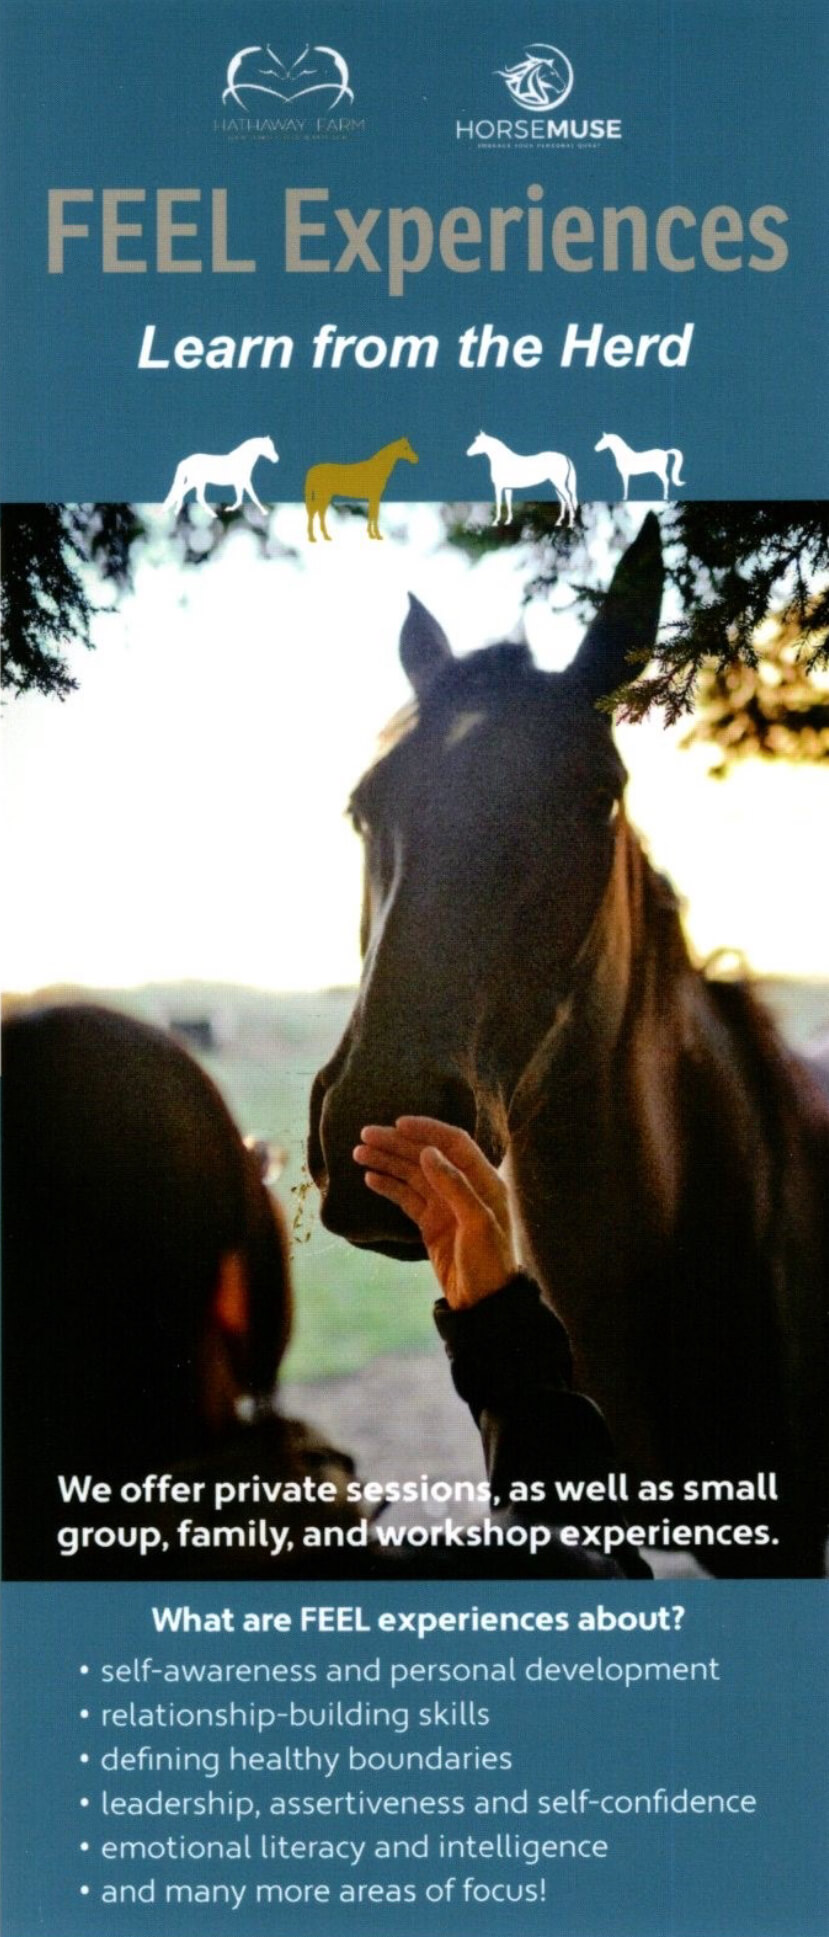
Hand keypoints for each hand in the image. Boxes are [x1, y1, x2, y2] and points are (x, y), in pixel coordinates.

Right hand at [353, 1117, 516, 1310]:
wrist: (483, 1302)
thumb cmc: (489, 1262)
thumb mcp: (478, 1222)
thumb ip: (454, 1185)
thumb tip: (428, 1152)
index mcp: (483, 1180)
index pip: (453, 1143)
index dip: (427, 1130)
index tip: (398, 1123)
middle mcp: (463, 1186)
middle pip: (426, 1155)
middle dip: (397, 1143)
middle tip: (365, 1135)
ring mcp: (445, 1204)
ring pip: (412, 1174)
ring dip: (387, 1161)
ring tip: (359, 1153)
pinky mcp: (430, 1222)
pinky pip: (406, 1197)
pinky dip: (389, 1185)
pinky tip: (370, 1177)